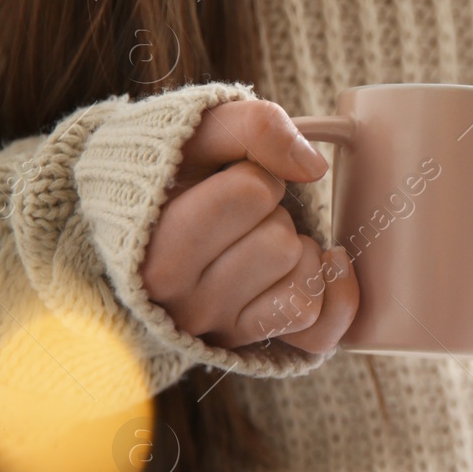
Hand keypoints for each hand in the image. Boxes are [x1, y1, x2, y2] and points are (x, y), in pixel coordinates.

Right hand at [141, 100, 358, 353]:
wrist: (140, 228)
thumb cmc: (174, 173)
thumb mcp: (198, 132)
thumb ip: (253, 127)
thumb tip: (313, 167)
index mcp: (153, 247)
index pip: (252, 192)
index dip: (256, 174)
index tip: (228, 181)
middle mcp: (180, 301)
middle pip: (281, 242)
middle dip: (274, 214)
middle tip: (242, 216)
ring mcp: (217, 329)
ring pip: (302, 282)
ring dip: (297, 250)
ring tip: (259, 241)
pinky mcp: (252, 344)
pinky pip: (319, 325)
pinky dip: (333, 292)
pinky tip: (316, 265)